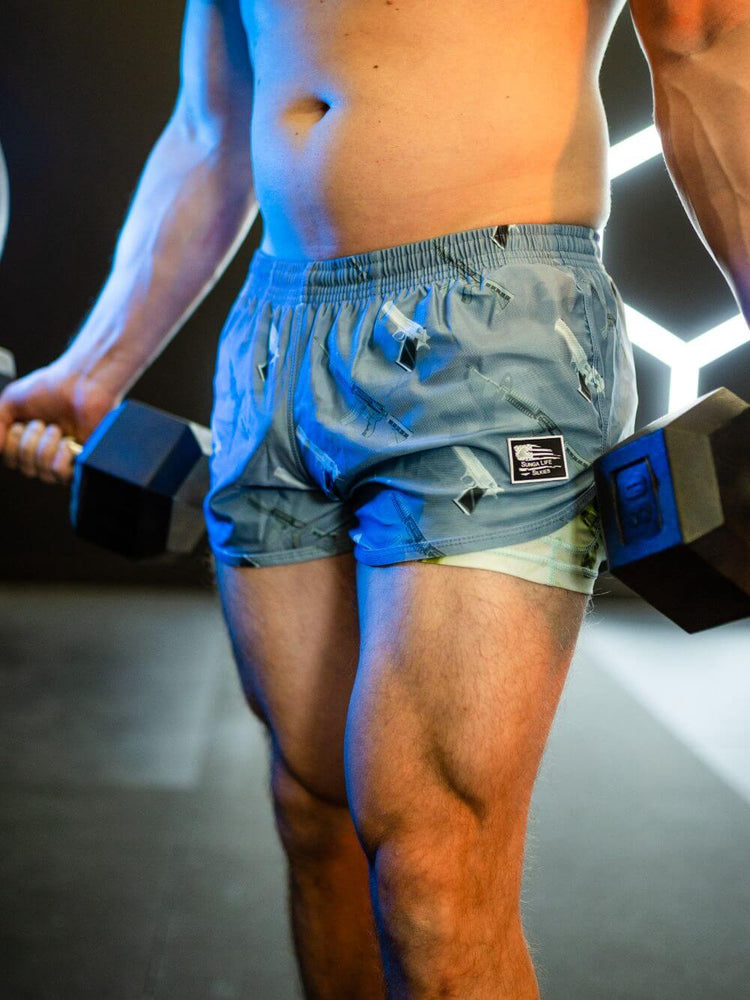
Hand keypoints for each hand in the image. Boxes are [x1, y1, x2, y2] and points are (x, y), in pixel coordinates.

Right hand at [0, 360, 121, 484]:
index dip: (11, 445)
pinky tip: (67, 441)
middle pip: (26, 469)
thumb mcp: (11, 401)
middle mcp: (46, 452)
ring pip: (42, 473)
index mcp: (28, 440)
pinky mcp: (82, 461)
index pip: (11, 461)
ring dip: (45, 446)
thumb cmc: (50, 388)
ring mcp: (65, 458)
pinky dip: (59, 454)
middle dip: (28, 443)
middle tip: (40, 423)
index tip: (20, 425)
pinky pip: (60, 472)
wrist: (79, 383)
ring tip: (55, 428)